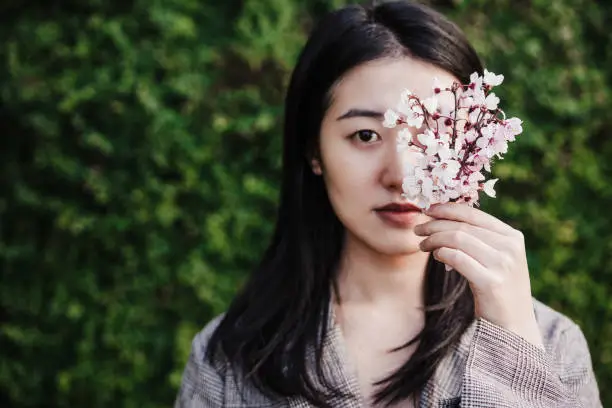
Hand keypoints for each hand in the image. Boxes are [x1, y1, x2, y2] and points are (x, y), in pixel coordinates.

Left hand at [414, 202, 543, 349]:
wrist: (514, 327)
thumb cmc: (498, 291)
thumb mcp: (496, 259)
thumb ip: (479, 240)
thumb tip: (443, 220)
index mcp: (512, 237)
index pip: (474, 214)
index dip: (448, 209)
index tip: (428, 210)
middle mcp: (510, 247)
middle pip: (462, 226)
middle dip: (435, 225)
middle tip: (418, 229)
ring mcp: (503, 264)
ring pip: (458, 239)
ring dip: (434, 239)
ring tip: (422, 245)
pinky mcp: (491, 282)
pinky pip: (457, 258)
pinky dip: (442, 254)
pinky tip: (435, 256)